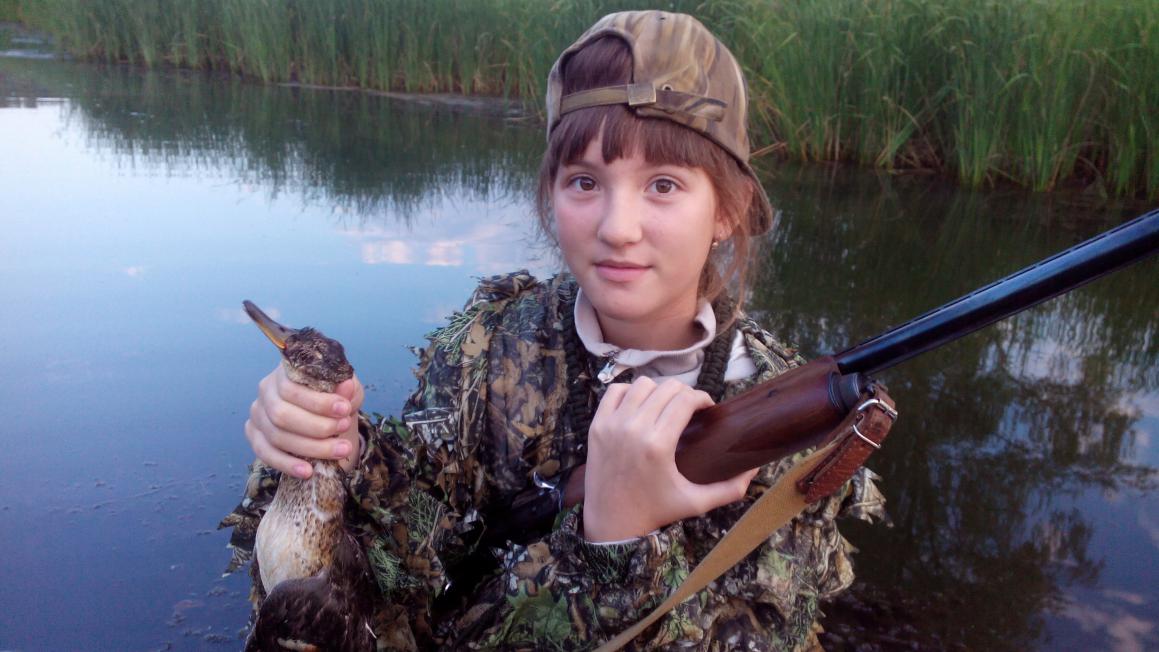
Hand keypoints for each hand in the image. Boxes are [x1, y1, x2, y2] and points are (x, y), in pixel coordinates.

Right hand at [244, 364, 363, 477]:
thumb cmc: (334, 399)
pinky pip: (265, 454)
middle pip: (282, 415)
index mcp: (284, 373)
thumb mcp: (346, 391)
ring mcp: (257, 415)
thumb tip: (346, 387)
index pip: (293, 388)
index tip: (344, 410)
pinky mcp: (255, 436)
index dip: (318, 402)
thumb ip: (347, 389)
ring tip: (341, 450)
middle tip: (344, 429)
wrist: (325, 417)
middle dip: (317, 426)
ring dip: (311, 447)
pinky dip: (287, 464)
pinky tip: (308, 471)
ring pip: (276, 436)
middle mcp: (265, 392)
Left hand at [582, 377, 758, 541]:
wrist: (612, 521)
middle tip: (690, 409)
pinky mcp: (597, 425)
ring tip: (666, 407)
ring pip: (642, 384)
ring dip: (659, 391)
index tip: (707, 409)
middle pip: (667, 388)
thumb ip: (729, 489)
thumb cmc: (656, 511)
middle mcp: (633, 429)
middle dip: (685, 394)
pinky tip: (641, 406)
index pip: (685, 399)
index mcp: (658, 445)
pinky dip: (630, 392)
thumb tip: (755, 470)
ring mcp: (612, 425)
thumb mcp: (696, 503)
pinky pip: (615, 391)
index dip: (702, 398)